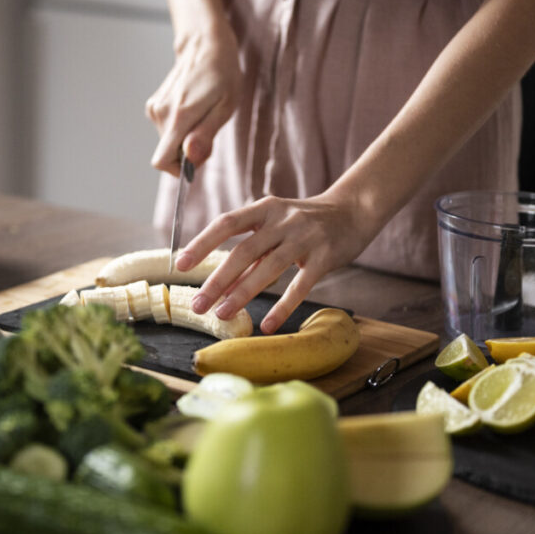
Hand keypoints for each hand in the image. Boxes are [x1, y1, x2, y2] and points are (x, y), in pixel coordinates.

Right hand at [146, 28, 241, 174]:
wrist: (205, 46)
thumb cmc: (221, 75)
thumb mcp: (225, 107)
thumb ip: (206, 135)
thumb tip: (190, 158)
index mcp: (177, 117)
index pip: (161, 161)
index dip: (179, 169)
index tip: (199, 155)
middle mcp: (160, 114)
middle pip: (168, 152)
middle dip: (188, 150)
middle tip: (209, 127)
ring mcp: (155, 108)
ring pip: (168, 141)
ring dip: (186, 137)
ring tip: (203, 114)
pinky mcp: (155, 105)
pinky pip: (167, 129)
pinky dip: (181, 126)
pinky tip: (194, 108)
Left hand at [175, 194, 373, 333]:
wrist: (354, 210)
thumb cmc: (306, 221)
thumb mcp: (277, 223)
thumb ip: (253, 246)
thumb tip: (220, 280)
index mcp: (264, 208)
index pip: (227, 223)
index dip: (202, 243)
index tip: (181, 265)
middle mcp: (282, 220)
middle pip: (244, 251)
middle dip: (217, 280)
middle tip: (198, 304)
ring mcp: (305, 237)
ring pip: (268, 268)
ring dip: (242, 293)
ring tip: (222, 315)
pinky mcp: (325, 257)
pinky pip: (300, 285)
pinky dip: (283, 306)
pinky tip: (268, 325)